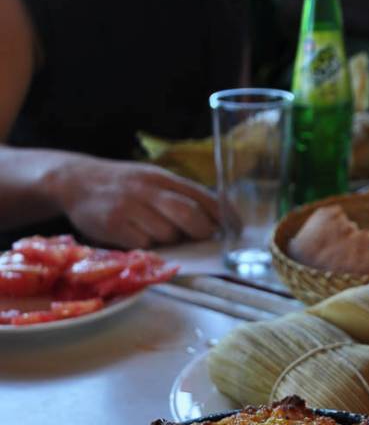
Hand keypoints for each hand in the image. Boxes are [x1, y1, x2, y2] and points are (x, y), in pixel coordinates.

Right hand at [49, 154, 220, 248]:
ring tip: (160, 236)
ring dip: (170, 242)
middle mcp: (148, 189)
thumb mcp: (152, 181)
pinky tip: (137, 238)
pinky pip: (142, 243)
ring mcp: (130, 206)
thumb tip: (215, 222)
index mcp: (163, 178)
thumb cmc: (123, 186)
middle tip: (203, 240)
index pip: (203, 196)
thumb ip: (179, 196)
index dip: (224, 215)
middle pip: (188, 213)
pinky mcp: (114, 224)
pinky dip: (147, 247)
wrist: (74, 180)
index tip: (237, 230)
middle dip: (202, 231)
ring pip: (166, 233)